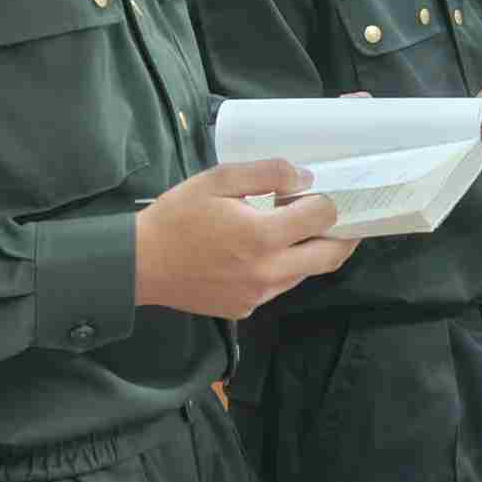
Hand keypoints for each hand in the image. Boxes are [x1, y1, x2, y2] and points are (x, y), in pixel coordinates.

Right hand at [135, 160, 358, 318]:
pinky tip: (264, 251)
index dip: (325, 200)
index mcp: (261, 237)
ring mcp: (258, 295)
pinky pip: (280, 286)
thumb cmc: (177, 217)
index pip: (321, 217)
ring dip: (311, 252)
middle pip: (330, 257)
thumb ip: (267, 173)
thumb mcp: (218, 179)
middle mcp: (267, 271)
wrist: (139, 264)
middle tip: (341, 219)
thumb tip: (305, 177)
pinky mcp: (246, 308)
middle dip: (342, 235)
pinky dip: (284, 267)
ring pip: (306, 273)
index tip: (316, 192)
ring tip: (296, 231)